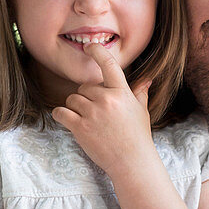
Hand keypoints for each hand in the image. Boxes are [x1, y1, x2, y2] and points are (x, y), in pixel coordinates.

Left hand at [51, 43, 153, 179]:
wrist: (132, 163)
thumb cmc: (138, 137)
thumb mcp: (141, 111)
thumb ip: (139, 93)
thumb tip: (147, 79)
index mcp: (121, 93)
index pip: (108, 65)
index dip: (97, 52)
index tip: (90, 46)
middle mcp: (106, 100)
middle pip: (84, 87)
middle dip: (86, 97)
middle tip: (96, 113)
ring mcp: (92, 113)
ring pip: (72, 99)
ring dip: (75, 107)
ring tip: (86, 120)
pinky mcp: (80, 127)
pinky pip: (61, 112)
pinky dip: (61, 115)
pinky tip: (67, 120)